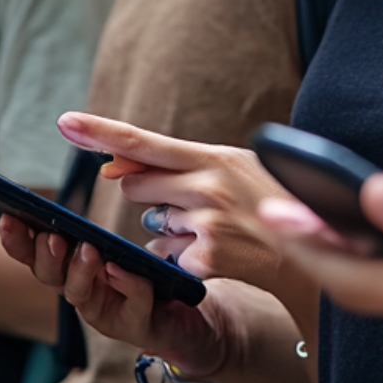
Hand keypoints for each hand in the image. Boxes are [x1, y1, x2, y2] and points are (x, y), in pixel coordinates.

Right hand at [0, 217, 232, 377]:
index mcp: (71, 265)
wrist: (192, 309)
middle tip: (48, 235)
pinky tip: (121, 269)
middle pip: (48, 275)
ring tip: (85, 249)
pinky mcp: (135, 325)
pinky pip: (129, 305)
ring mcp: (105, 311)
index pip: (34, 251)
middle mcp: (81, 290)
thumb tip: (104, 168)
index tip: (6, 215)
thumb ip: (107, 216)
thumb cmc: (152, 267)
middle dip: (42, 255)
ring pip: (79, 294)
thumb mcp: (126, 236)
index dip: (17, 237)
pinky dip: (125, 285)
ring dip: (78, 271)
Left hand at [56, 112, 293, 292]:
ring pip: (154, 225)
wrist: (317, 254)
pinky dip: (184, 258)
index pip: (145, 141)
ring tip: (221, 231)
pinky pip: (169, 257)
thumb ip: (177, 166)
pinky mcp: (205, 261)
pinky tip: (220, 256)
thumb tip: (114, 168)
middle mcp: (208, 188)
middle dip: (150, 192)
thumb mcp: (235, 167)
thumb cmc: (273, 202)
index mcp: (216, 157)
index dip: (100, 132)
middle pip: (138, 184)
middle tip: (194, 202)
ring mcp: (206, 226)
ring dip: (174, 229)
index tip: (65, 122)